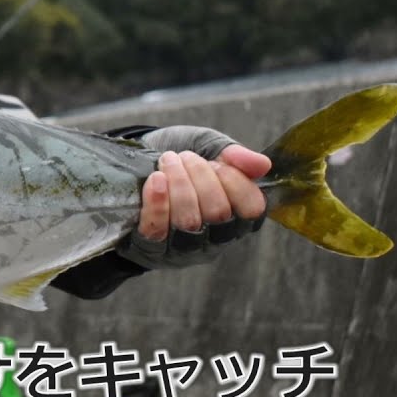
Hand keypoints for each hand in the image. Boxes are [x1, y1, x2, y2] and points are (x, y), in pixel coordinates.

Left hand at [117, 126, 270, 269]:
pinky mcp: (152, 248)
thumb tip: (262, 164)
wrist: (133, 166)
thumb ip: (234, 155)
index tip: (217, 161)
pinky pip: (157, 231)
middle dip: (202, 177)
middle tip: (185, 156)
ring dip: (179, 184)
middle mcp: (214, 239)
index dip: (235, 181)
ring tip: (168, 161)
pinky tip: (155, 179)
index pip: (252, 209)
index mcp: (237, 217)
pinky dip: (157, 202)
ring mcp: (183, 248)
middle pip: (218, 214)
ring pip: (188, 222)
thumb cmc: (179, 161)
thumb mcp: (207, 148)